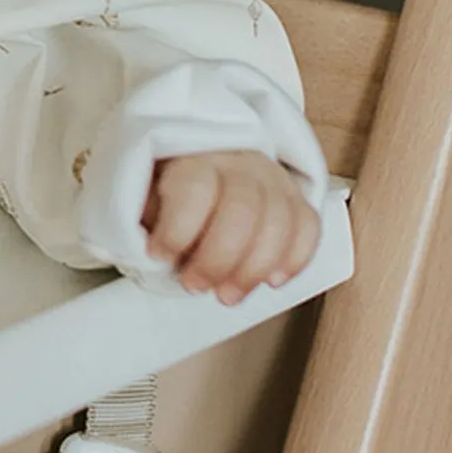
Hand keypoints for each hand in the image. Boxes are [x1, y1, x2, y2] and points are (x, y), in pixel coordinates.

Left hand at [141, 150, 320, 305]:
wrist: (202, 164)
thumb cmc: (168, 190)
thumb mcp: (143, 196)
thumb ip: (149, 220)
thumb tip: (156, 256)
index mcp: (194, 158)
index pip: (195, 189)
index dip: (177, 229)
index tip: (157, 256)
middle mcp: (239, 163)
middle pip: (242, 209)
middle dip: (218, 258)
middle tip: (195, 285)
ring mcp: (273, 178)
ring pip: (280, 221)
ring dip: (254, 268)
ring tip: (227, 294)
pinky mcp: (295, 198)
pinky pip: (309, 227)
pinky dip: (295, 258)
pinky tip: (271, 280)